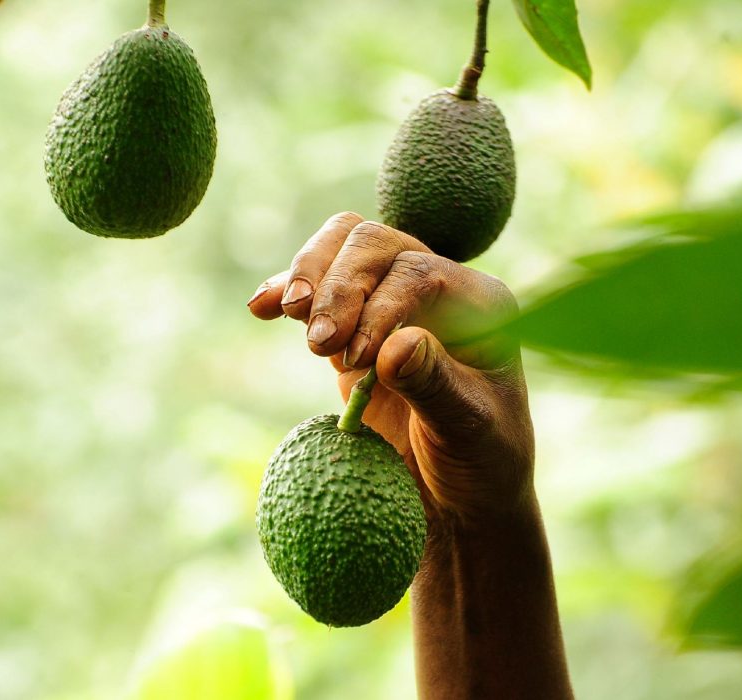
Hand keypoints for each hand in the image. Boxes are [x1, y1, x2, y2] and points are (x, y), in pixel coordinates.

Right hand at [247, 212, 533, 523]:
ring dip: (310, 274)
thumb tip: (396, 346)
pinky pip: (317, 284)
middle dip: (341, 285)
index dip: (382, 307)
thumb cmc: (478, 461)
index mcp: (480, 304)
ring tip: (291, 315)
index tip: (358, 360)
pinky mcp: (353, 323)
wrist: (457, 491)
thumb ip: (436, 385)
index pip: (422, 274)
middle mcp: (438, 288)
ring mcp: (392, 299)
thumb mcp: (468, 431)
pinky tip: (260, 307)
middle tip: (320, 344)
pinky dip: (285, 288)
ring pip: (344, 246)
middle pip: (377, 245)